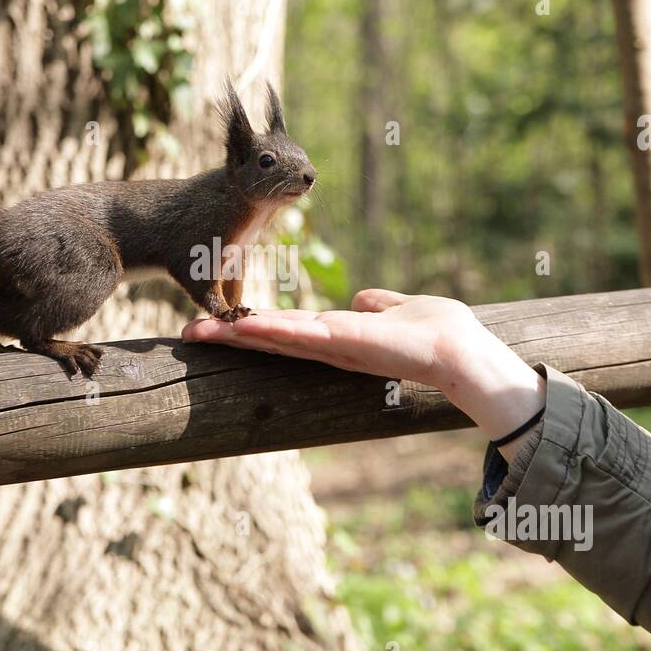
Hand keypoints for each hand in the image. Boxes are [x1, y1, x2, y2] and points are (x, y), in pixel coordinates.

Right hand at [181, 288, 546, 458]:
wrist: (464, 353)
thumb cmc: (440, 333)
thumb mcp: (402, 309)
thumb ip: (381, 304)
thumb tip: (365, 298)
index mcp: (337, 336)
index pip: (285, 330)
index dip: (251, 328)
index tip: (216, 324)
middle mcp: (328, 346)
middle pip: (269, 338)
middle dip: (228, 336)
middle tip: (185, 333)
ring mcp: (334, 348)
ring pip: (276, 338)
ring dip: (237, 336)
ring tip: (198, 331)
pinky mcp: (347, 344)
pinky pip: (302, 335)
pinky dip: (272, 331)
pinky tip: (244, 327)